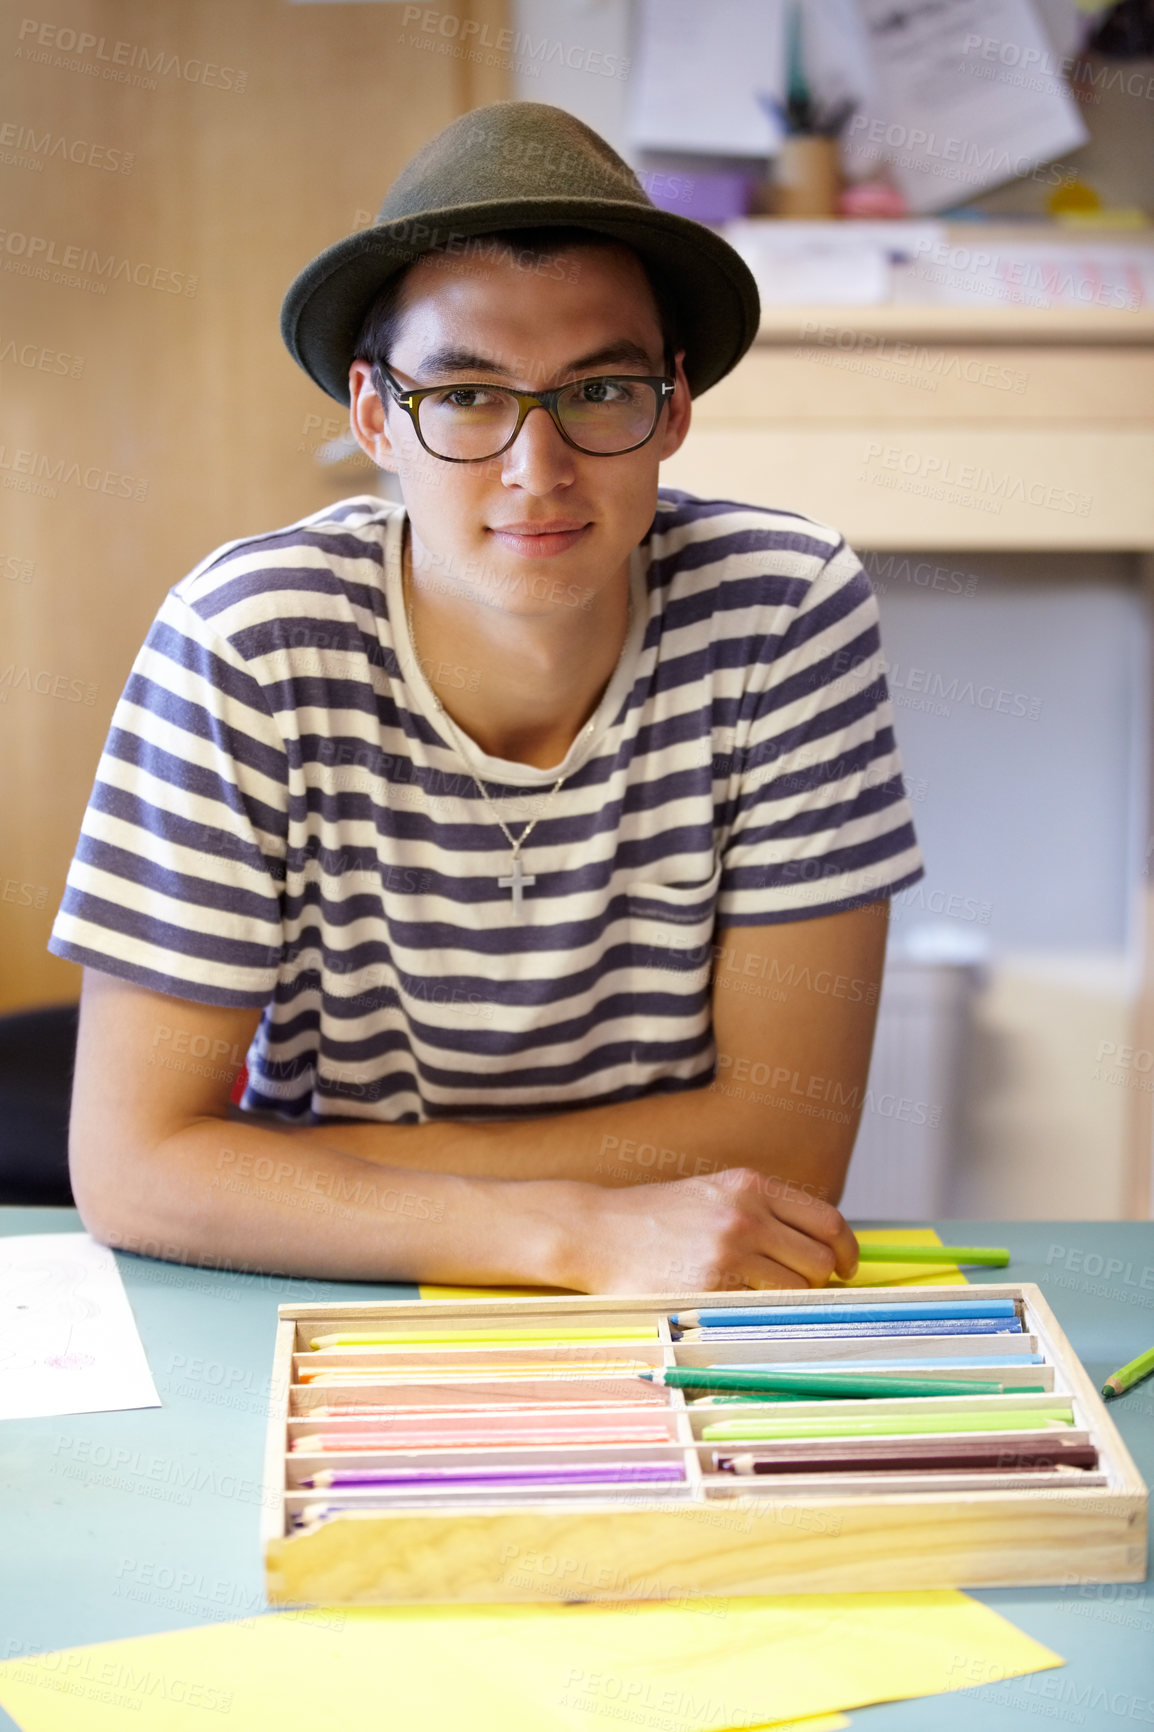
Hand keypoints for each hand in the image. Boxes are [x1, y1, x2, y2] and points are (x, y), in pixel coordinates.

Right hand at [564, 1167, 858, 1293]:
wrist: (594, 1231)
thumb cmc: (655, 1219)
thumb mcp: (712, 1194)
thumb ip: (762, 1211)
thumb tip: (820, 1249)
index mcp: (749, 1186)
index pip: (827, 1221)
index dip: (846, 1251)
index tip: (845, 1269)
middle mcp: (744, 1214)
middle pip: (818, 1262)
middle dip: (815, 1281)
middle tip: (795, 1290)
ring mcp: (727, 1252)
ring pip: (795, 1291)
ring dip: (785, 1302)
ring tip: (756, 1299)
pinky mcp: (707, 1288)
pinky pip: (758, 1311)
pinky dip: (755, 1315)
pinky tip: (732, 1307)